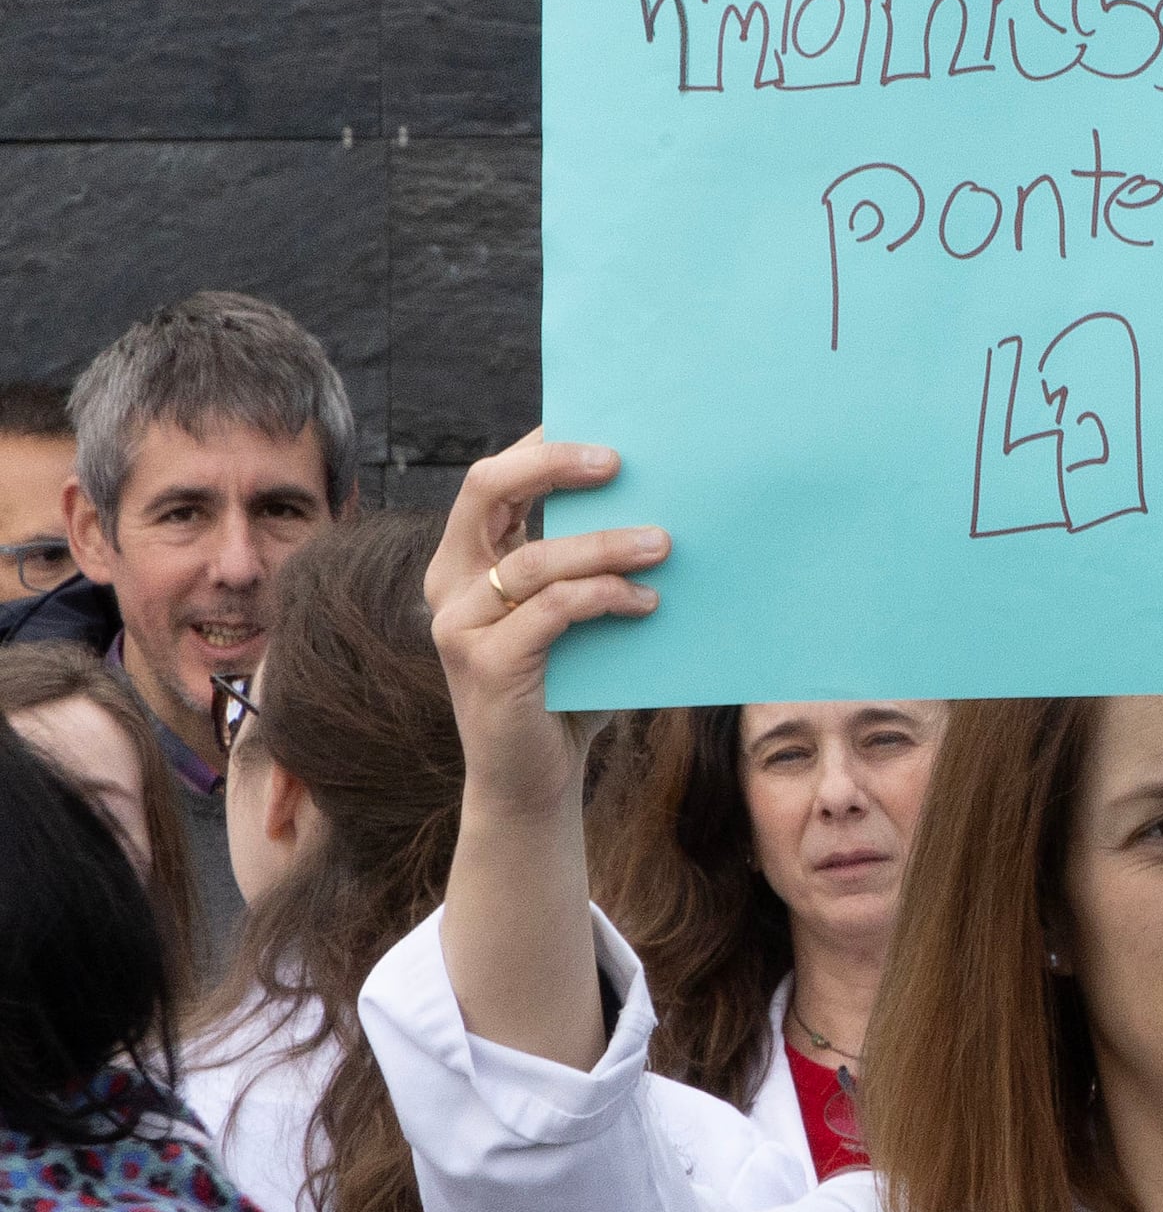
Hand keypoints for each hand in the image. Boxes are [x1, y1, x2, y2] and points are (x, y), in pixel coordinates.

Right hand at [431, 432, 660, 847]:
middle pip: (487, 490)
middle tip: (621, 461)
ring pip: (536, 558)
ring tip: (665, 544)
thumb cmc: (569, 688)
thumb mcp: (582, 615)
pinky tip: (646, 604)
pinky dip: (605, 597)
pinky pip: (553, 610)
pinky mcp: (484, 664)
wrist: (534, 779)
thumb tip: (665, 506)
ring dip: (608, 545)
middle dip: (553, 465)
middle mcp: (449, 583)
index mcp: (467, 560)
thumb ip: (596, 565)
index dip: (542, 447)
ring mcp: (459, 623)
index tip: (606, 431)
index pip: (494, 480)